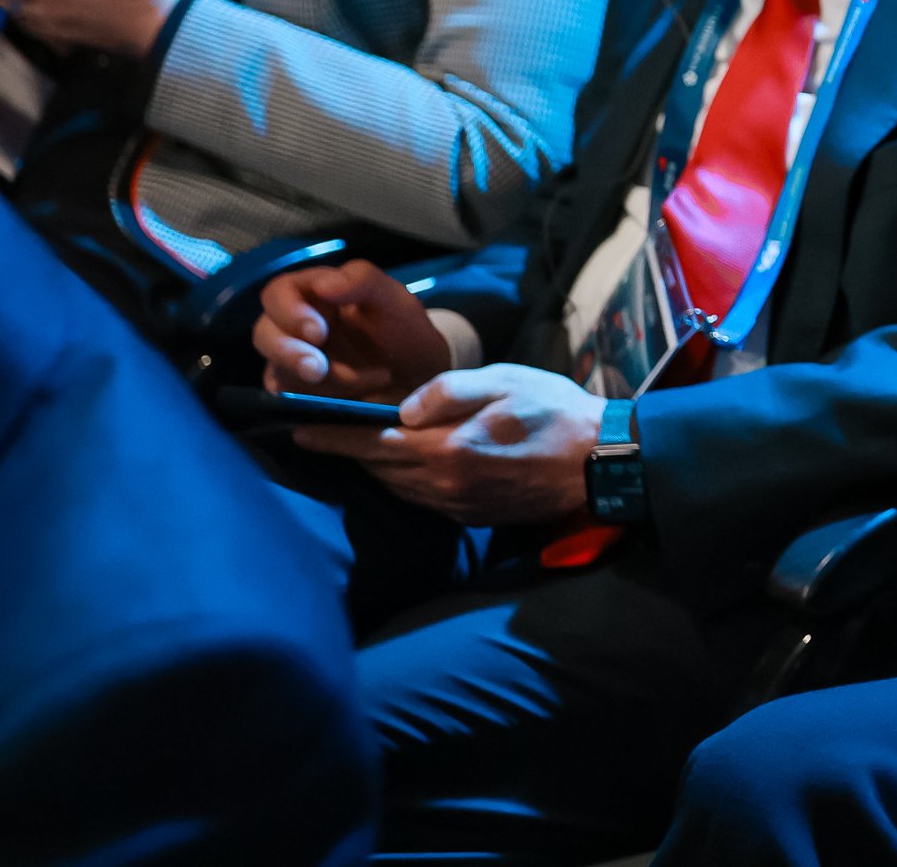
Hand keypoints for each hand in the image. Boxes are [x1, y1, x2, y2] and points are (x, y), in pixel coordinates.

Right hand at [256, 259, 453, 401]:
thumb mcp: (395, 300)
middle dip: (289, 354)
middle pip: (264, 335)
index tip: (317, 332)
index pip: (278, 294)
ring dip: (319, 382)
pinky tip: (356, 401)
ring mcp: (293, 365)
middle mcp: (294, 329)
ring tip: (371, 380)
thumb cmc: (406, 332)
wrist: (423, 379)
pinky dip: (321, 403)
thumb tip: (323, 285)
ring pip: (278, 372)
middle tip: (318, 370)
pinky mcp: (299, 397)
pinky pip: (291, 403)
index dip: (288, 312)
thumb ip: (363, 281)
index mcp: (313, 295)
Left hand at [291, 364, 604, 524]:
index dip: (331, 434)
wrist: (599, 463)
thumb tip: (401, 407)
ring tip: (358, 444)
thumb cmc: (555, 410)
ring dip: (374, 466)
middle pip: (377, 467)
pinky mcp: (468, 516)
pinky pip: (419, 498)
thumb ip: (448, 390)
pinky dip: (403, 480)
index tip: (297, 425)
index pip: (370, 442)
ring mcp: (455, 505)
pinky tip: (405, 463)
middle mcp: (442, 485)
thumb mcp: (505, 381)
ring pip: (395, 486)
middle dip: (348, 448)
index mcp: (445, 449)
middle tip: (322, 428)